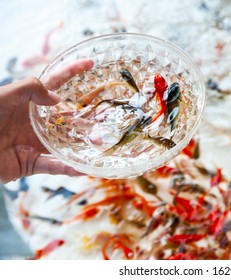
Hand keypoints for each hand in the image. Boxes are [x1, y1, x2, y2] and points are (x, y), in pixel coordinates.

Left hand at [0, 59, 93, 183]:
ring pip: (65, 143)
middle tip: (107, 114)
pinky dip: (66, 168)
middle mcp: (36, 121)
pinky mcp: (30, 163)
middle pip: (67, 116)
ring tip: (101, 145)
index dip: (73, 71)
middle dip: (86, 115)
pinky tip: (81, 168)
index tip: (91, 62)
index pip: (56, 83)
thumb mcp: (3, 97)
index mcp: (28, 102)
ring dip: (82, 146)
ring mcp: (34, 142)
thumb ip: (29, 89)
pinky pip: (53, 166)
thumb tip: (58, 99)